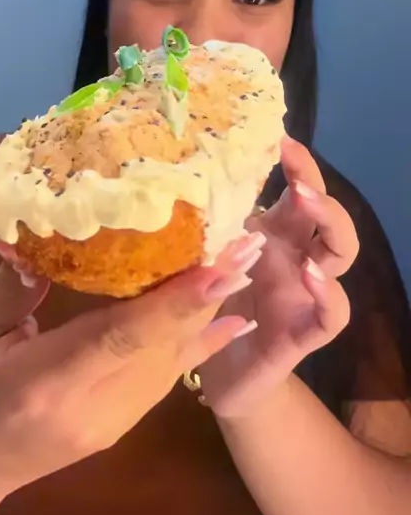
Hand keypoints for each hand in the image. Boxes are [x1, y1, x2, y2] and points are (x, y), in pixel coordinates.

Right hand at [0, 236, 257, 504]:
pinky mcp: (123, 425)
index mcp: (44, 383)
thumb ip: (10, 291)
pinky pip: (169, 377)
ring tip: (245, 261)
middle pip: (162, 346)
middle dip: (211, 293)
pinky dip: (202, 342)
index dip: (175, 300)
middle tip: (248, 242)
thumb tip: (43, 240)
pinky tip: (232, 315)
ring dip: (212, 310)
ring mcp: (112, 423)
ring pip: (174, 360)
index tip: (219, 264)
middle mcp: (91, 408)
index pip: (121, 337)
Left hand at [199, 138, 358, 418]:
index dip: (298, 166)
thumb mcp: (201, 260)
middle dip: (318, 190)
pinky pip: (334, 314)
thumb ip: (200, 229)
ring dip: (331, 227)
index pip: (297, 192)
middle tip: (295, 178)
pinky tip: (311, 276)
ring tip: (307, 208)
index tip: (281, 140)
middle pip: (327, 215)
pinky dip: (329, 293)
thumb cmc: (212, 308)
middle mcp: (295, 258)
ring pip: (341, 255)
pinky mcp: (306, 331)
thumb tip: (172, 177)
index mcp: (272, 236)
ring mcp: (306, 293)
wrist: (220, 375)